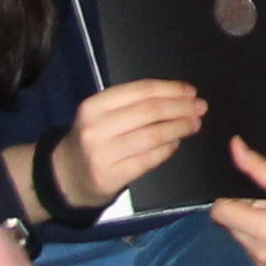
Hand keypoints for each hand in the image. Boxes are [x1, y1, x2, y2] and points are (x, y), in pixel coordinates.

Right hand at [54, 78, 206, 216]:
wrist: (64, 176)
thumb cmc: (92, 139)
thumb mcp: (102, 115)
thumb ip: (133, 104)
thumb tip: (180, 96)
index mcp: (94, 106)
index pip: (140, 91)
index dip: (170, 89)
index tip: (191, 91)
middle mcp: (96, 128)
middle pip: (149, 112)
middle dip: (181, 108)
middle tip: (201, 107)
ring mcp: (102, 154)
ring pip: (152, 136)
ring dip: (179, 128)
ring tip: (195, 124)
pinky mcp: (111, 177)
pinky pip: (148, 160)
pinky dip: (167, 149)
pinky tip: (176, 143)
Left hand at [205, 138, 265, 265]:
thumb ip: (258, 167)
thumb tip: (233, 145)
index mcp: (264, 230)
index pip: (220, 212)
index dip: (230, 198)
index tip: (252, 192)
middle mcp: (259, 252)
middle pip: (228, 224)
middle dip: (244, 211)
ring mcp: (265, 264)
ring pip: (239, 236)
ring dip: (251, 225)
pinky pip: (252, 248)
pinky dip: (261, 238)